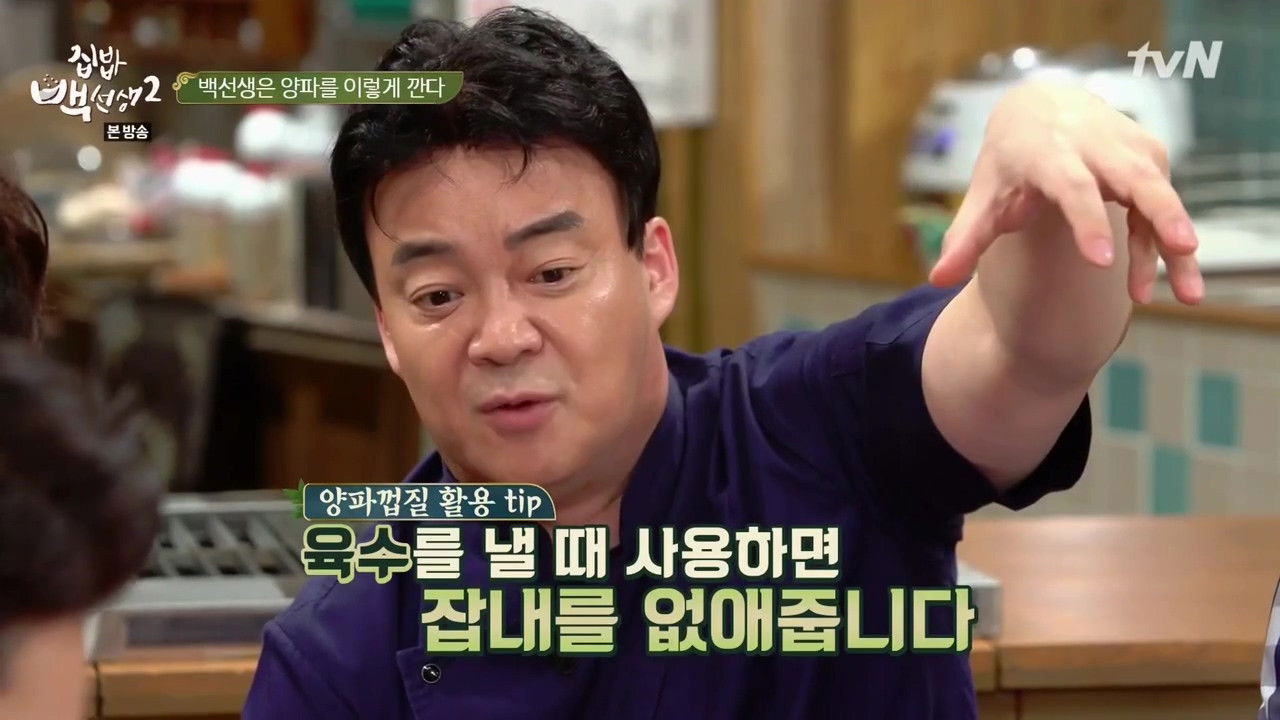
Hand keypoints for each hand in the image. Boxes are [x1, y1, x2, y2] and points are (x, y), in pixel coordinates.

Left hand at [929, 80, 1202, 304]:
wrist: (1040, 106)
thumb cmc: (1009, 161)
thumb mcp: (984, 195)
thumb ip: (966, 239)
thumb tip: (937, 280)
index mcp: (1047, 152)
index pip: (1072, 186)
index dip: (1088, 221)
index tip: (1102, 260)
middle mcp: (1094, 144)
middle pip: (1134, 177)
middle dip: (1161, 213)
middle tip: (1183, 248)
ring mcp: (1127, 147)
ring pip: (1159, 192)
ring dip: (1175, 239)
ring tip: (1190, 294)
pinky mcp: (1149, 155)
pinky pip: (1162, 201)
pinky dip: (1167, 238)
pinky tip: (1171, 277)